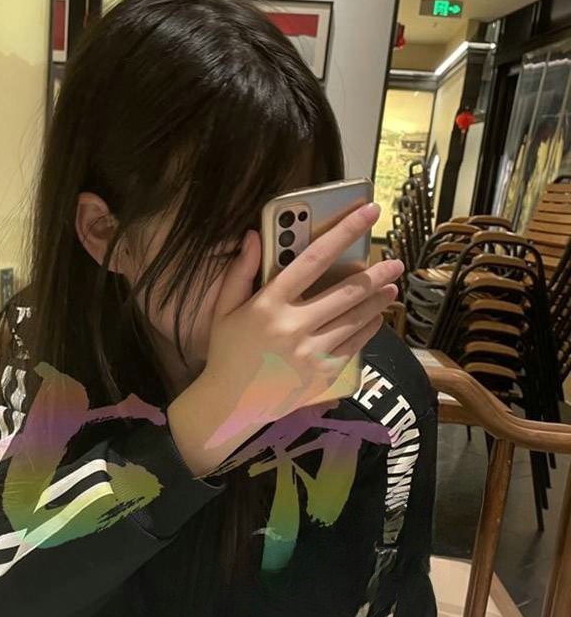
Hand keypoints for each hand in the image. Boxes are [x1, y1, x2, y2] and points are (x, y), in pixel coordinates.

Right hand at [167, 202, 402, 476]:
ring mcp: (311, 352)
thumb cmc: (227, 352)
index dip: (344, 232)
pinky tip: (376, 317)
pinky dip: (369, 327)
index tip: (368, 213)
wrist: (231, 403)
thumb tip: (254, 235)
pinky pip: (355, 344)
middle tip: (394, 262)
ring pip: (357, 317)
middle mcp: (294, 325)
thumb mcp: (223, 310)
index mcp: (269, 303)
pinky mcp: (322, 373)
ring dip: (379, 299)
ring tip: (392, 286)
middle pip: (347, 291)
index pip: (314, 259)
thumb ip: (239, 272)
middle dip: (376, 273)